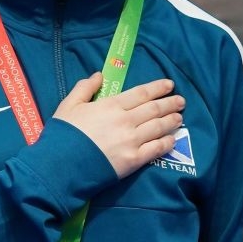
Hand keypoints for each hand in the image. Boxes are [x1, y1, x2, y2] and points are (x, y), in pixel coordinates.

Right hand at [52, 72, 184, 179]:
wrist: (61, 165)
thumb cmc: (63, 134)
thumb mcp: (68, 105)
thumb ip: (84, 88)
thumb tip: (98, 75)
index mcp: (112, 105)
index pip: (142, 93)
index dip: (158, 87)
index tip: (169, 85)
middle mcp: (126, 120)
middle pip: (155, 108)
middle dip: (170, 103)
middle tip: (181, 101)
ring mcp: (132, 141)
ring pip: (159, 127)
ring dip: (172, 121)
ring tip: (179, 118)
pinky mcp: (134, 160)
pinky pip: (156, 149)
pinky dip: (167, 143)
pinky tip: (173, 140)